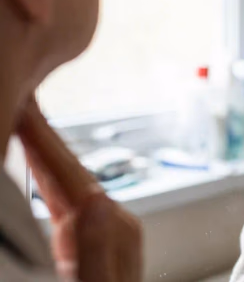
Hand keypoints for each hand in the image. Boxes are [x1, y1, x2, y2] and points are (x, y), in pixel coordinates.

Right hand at [15, 97, 142, 281]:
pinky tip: (42, 171)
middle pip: (68, 170)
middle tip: (22, 100)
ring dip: (45, 151)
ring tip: (25, 122)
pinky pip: (68, 202)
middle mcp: (115, 224)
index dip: (43, 138)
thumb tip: (97, 201)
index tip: (24, 106)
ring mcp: (108, 233)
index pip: (68, 175)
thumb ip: (97, 249)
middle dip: (43, 134)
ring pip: (67, 182)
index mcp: (113, 230)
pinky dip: (50, 178)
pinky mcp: (97, 246)